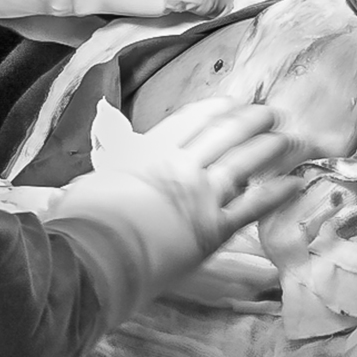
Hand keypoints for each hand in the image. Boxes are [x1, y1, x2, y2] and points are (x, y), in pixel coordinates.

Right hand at [52, 99, 297, 308]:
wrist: (97, 255)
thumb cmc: (84, 222)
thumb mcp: (88, 185)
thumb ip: (96, 182)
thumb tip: (63, 189)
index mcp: (151, 150)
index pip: (192, 119)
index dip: (217, 108)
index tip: (234, 101)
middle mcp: (181, 165)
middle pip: (225, 134)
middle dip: (251, 120)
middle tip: (270, 113)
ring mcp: (200, 196)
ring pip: (244, 163)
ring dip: (268, 147)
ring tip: (287, 138)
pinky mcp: (213, 229)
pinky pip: (252, 207)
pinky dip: (275, 193)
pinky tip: (293, 184)